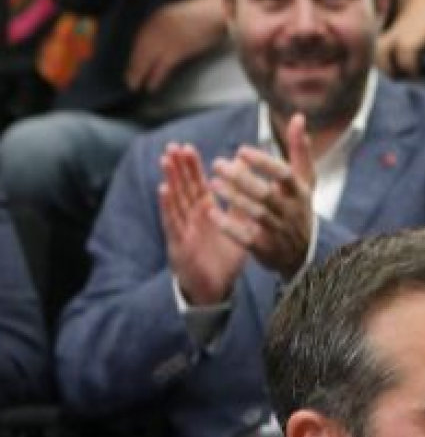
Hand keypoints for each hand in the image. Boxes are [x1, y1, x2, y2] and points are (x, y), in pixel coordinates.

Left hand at [125, 0, 226, 92]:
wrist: (214, 14)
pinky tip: (151, 87)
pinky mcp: (176, 51)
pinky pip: (162, 67)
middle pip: (140, 51)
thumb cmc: (202, 15)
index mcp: (158, 18)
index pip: (140, 40)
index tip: (130, 67)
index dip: (134, 56)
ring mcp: (165, 38)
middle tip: (129, 82)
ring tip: (135, 86)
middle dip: (133, 67)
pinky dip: (155, 78)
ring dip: (139, 74)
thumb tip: (161, 47)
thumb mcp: (179, 17)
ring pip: (147, 60)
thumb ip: (168, 28)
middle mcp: (157, 28)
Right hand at [159, 144, 245, 305]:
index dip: (191, 167)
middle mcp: (192, 218)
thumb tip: (250, 187)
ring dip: (170, 179)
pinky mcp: (178, 244)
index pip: (197, 185)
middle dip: (178, 168)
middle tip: (174, 146)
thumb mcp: (237, 229)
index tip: (188, 148)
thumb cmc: (223, 259)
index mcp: (205, 213)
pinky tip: (163, 190)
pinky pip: (172, 223)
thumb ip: (241, 207)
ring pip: (175, 201)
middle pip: (183, 188)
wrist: (216, 290)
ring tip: (165, 160)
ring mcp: (183, 230)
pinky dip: (167, 206)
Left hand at [208, 114, 315, 281]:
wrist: (305, 254)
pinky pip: (246, 238)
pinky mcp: (266, 250)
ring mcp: (279, 232)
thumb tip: (298, 117)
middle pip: (267, 194)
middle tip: (217, 164)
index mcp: (300, 192)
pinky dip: (229, 226)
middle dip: (241, 179)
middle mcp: (291, 212)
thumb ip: (299, 149)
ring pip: (256, 214)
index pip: (284, 175)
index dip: (264, 163)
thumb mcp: (305, 180)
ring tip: (212, 184)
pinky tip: (211, 212)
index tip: (241, 150)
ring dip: (234, 198)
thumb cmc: (299, 208)